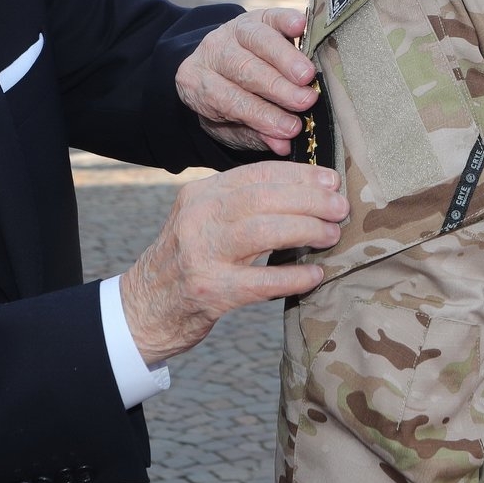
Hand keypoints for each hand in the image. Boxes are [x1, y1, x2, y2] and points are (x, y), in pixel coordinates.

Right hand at [121, 162, 343, 363]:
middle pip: (263, 198)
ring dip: (306, 230)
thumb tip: (305, 192)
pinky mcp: (210, 291)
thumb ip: (240, 204)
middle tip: (340, 208)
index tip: (330, 180)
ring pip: (264, 232)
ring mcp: (202, 255)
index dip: (299, 175)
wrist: (143, 308)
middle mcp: (198, 219)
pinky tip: (315, 275)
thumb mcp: (203, 220)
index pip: (256, 174)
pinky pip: (263, 281)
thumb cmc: (187, 262)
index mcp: (200, 195)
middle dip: (310, 200)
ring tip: (331, 235)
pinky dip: (294, 276)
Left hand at [177, 8, 317, 154]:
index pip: (229, 100)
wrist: (219, 68)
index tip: (291, 129)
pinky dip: (287, 20)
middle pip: (243, 68)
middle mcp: (211, 53)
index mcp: (198, 84)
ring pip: (257, 40)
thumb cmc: (231, 104)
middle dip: (277, 87)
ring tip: (308, 76)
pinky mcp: (257, 17)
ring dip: (286, 59)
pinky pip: (272, 16)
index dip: (261, 114)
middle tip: (305, 101)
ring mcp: (233, 31)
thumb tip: (283, 145)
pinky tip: (301, 27)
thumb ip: (256, 134)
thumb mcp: (234, 127)